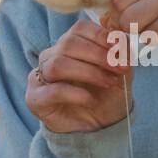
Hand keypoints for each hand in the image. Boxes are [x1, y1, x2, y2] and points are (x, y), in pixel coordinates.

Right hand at [26, 18, 132, 133]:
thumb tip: (122, 36)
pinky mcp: (35, 98)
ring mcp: (39, 77)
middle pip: (68, 44)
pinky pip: (54, 90)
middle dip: (98, 55)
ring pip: (58, 64)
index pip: (79, 29)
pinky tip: (90, 100)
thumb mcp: (121, 73)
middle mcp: (51, 56)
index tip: (120, 49)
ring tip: (107, 82)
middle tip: (119, 69)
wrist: (98, 128)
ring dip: (88, 72)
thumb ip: (122, 54)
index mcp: (70, 45)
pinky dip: (76, 93)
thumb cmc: (106, 96)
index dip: (100, 36)